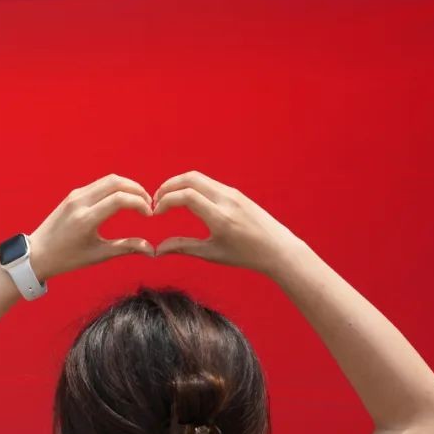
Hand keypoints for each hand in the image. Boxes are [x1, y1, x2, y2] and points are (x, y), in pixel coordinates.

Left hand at [27, 175, 154, 281]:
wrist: (37, 254)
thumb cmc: (66, 258)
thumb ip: (125, 248)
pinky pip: (98, 184)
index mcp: (86, 219)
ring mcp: (75, 195)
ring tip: (139, 201)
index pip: (120, 199)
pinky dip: (115, 187)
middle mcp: (80, 202)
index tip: (149, 215)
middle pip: (116, 182)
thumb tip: (151, 249)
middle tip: (148, 203)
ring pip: (108, 180)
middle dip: (137, 190)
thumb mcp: (97, 255)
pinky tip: (122, 199)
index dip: (140, 203)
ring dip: (127, 186)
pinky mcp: (72, 195)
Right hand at [153, 171, 306, 273]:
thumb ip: (183, 247)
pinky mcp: (236, 193)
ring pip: (199, 178)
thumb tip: (157, 250)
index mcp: (220, 217)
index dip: (165, 201)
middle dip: (168, 186)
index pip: (186, 196)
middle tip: (156, 201)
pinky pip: (209, 183)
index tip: (155, 213)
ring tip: (167, 200)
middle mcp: (226, 200)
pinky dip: (191, 187)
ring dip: (179, 185)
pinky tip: (185, 200)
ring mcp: (233, 193)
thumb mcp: (212, 253)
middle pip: (190, 179)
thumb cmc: (246, 255)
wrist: (278, 248)